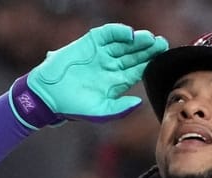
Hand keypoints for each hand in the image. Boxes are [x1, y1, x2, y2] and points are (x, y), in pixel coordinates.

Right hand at [22, 23, 167, 123]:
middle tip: (162, 44)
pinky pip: (107, 34)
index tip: (162, 59)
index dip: (150, 64)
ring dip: (137, 40)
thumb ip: (120, 109)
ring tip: (149, 38)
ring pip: (124, 44)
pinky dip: (118, 32)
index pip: (137, 70)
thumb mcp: (100, 112)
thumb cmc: (74, 107)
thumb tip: (139, 103)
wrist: (49, 95)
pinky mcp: (89, 43)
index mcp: (115, 82)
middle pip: (134, 55)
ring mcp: (100, 53)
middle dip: (148, 50)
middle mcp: (110, 66)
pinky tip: (129, 34)